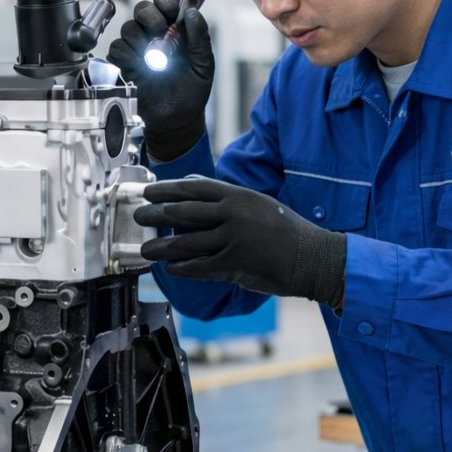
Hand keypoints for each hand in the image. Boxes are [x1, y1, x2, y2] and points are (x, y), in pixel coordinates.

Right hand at [106, 0, 213, 160]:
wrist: (177, 119)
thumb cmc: (191, 90)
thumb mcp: (203, 63)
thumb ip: (200, 37)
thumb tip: (192, 13)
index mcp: (173, 29)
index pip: (164, 1)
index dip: (167, 2)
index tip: (174, 13)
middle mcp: (153, 34)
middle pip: (142, 8)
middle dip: (152, 17)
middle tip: (162, 33)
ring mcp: (136, 48)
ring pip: (129, 27)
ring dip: (143, 41)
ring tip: (156, 60)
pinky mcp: (122, 63)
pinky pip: (118, 48)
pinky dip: (130, 56)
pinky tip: (144, 68)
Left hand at [134, 178, 345, 306]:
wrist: (313, 257)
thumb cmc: (285, 230)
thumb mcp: (257, 204)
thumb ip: (225, 196)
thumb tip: (191, 183)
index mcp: (238, 195)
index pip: (194, 188)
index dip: (167, 189)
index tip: (148, 191)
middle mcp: (233, 213)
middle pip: (183, 212)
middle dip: (156, 215)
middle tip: (138, 216)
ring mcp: (233, 238)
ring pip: (186, 242)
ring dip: (162, 247)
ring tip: (146, 250)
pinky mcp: (235, 263)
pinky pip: (200, 266)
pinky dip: (182, 268)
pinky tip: (171, 268)